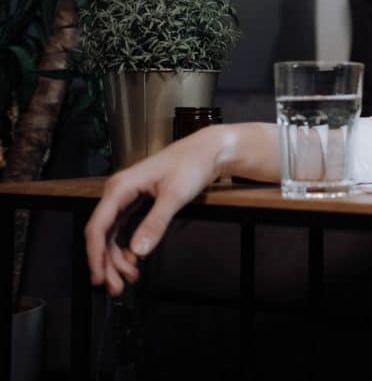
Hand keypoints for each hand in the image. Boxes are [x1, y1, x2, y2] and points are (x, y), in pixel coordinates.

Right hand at [84, 126, 224, 295]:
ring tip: (129, 279)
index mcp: (120, 188)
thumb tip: (137, 251)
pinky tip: (134, 261)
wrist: (207, 151)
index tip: (99, 277)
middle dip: (108, 263)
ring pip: (113, 234)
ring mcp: (127, 197)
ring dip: (117, 258)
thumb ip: (155, 223)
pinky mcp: (138, 201)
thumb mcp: (175, 196)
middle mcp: (118, 192)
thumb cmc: (191, 165)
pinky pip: (124, 228)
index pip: (98, 226)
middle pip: (103, 234)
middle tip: (118, 288)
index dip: (95, 255)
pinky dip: (127, 247)